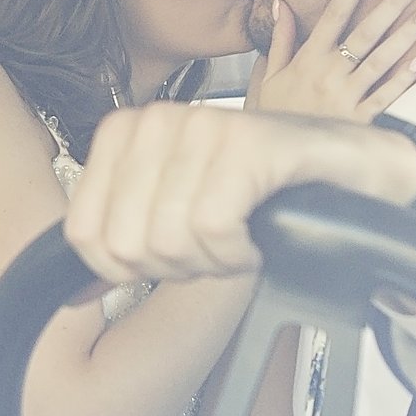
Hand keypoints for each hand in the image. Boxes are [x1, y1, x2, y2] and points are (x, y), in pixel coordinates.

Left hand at [64, 102, 415, 284]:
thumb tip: (69, 295)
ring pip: (168, 241)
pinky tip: (258, 235)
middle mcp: (154, 121)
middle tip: (215, 246)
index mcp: (122, 134)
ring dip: (213, 261)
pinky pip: (213, 228)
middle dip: (175, 267)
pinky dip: (240, 252)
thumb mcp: (172, 216)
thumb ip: (117, 246)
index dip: (131, 269)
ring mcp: (199, 127)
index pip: (84, 236)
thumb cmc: (256, 196)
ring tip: (240, 236)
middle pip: (125, 245)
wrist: (345, 171)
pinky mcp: (245, 144)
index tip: (176, 252)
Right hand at [248, 0, 415, 120]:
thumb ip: (280, 39)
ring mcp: (346, 96)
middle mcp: (329, 73)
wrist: (277, 154)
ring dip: (405, 36)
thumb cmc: (276, 115)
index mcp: (309, 59)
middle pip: (365, 32)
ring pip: (380, 60)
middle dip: (391, 4)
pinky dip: (401, 79)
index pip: (333, 14)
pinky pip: (384, 96)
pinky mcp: (359, 118)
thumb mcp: (269, 74)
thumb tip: (280, 5)